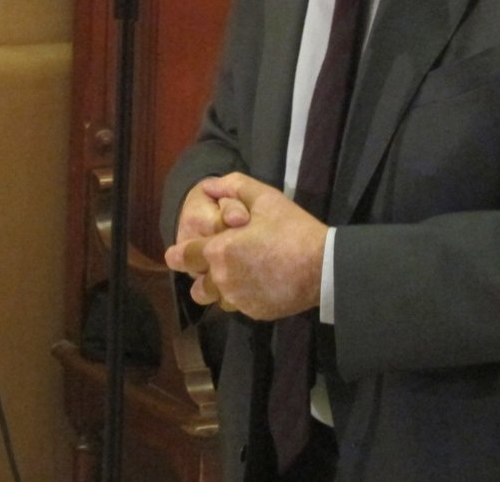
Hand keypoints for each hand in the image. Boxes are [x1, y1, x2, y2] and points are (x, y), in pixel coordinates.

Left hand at [164, 173, 327, 320]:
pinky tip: (259, 282)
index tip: (175, 254)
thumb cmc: (292, 228)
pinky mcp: (254, 312)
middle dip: (200, 275)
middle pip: (196, 286)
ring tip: (238, 274)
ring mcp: (238, 300)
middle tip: (216, 262)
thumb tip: (210, 186)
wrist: (323, 266)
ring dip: (220, 288)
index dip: (177, 254)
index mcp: (218, 251)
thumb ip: (233, 186)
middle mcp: (222, 280)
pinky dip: (242, 296)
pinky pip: (238, 306)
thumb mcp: (265, 198)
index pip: (183, 257)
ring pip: (216, 299)